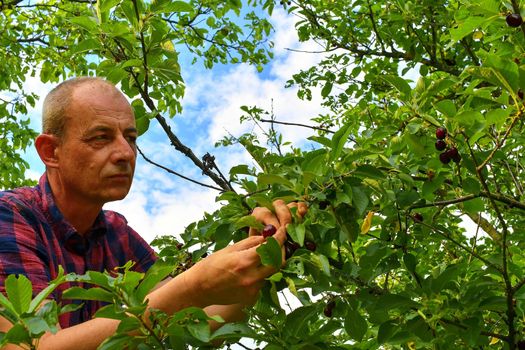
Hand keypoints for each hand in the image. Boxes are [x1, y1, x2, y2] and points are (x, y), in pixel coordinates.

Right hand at [182, 200, 306, 307]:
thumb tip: (266, 237)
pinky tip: (251, 270)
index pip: (270, 247)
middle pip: (278, 263)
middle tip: (278, 244)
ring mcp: (252, 289)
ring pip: (270, 273)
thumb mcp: (230, 249)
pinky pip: (262, 282)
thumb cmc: (211, 265)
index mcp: (244, 261)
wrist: (199, 289)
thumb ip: (250, 243)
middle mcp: (251, 277)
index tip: (283, 231)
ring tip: (260, 256)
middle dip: (280, 252)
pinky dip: (261, 273)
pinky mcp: (251, 297)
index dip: (280, 238)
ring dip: (269, 263)